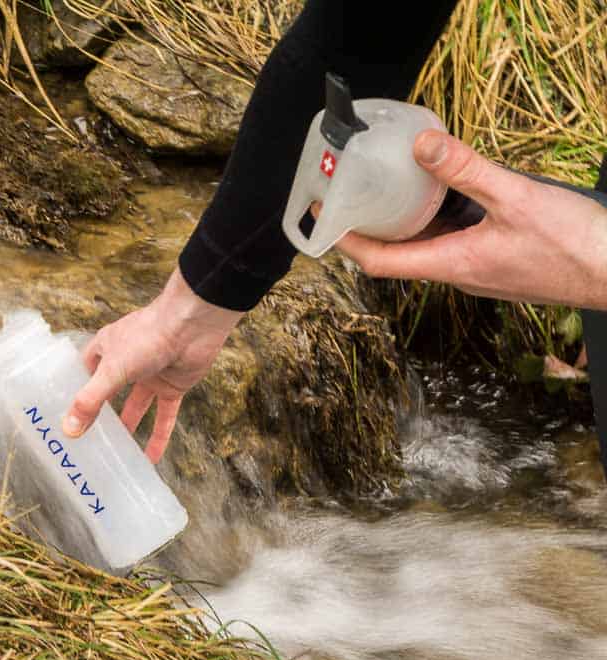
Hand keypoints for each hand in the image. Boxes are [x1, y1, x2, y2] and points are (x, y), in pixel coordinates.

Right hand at [61, 269, 243, 462]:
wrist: (192, 327)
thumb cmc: (148, 336)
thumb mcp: (112, 370)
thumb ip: (90, 401)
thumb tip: (69, 430)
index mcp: (106, 349)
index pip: (85, 374)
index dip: (76, 393)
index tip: (66, 417)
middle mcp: (127, 362)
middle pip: (109, 394)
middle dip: (101, 415)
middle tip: (88, 440)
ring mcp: (150, 375)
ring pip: (136, 406)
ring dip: (128, 427)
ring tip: (116, 454)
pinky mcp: (172, 386)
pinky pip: (164, 416)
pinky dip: (159, 436)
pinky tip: (152, 458)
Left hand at [335, 130, 606, 309]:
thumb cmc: (575, 245)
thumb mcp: (517, 197)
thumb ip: (467, 170)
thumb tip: (421, 146)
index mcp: (452, 264)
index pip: (379, 262)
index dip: (345, 242)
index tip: (323, 219)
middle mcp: (459, 273)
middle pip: (399, 253)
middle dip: (372, 225)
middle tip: (352, 193)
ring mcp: (479, 271)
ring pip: (429, 246)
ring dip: (407, 220)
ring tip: (390, 185)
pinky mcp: (498, 263)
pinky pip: (455, 242)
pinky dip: (440, 220)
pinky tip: (448, 194)